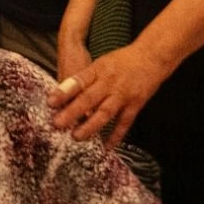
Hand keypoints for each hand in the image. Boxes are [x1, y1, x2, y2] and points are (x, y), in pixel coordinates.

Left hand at [47, 42, 170, 147]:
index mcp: (99, 69)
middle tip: (57, 124)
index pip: (78, 81)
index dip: (64, 92)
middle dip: (72, 112)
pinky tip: (106, 146)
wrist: (152, 56)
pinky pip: (124, 122)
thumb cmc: (123, 60)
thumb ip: (85, 78)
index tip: (50, 102)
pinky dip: (116, 135)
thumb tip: (64, 92)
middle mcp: (110, 82)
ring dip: (91, 126)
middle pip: (89, 98)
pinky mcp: (136, 104)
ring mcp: (123, 94)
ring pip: (105, 112)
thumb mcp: (101, 62)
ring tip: (76, 137)